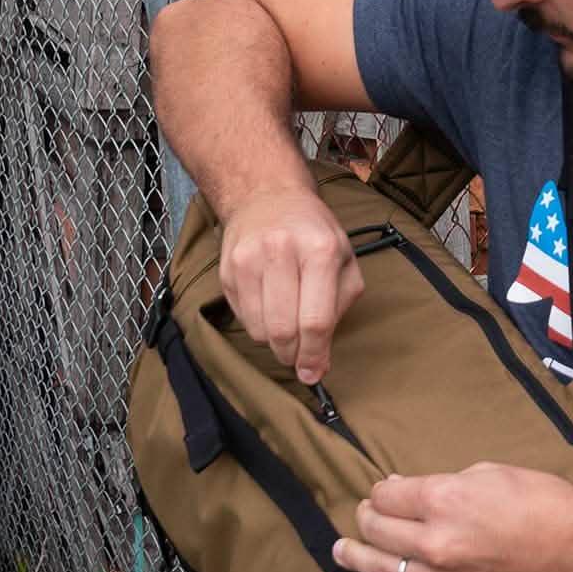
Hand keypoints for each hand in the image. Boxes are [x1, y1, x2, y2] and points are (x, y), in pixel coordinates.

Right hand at [218, 186, 363, 383]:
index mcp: (320, 251)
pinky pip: (242, 318)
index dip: (314, 355)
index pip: (315, 320)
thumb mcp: (345, 261)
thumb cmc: (315, 234)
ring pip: (259, 329)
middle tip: (300, 357)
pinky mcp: (227, 270)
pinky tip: (269, 308)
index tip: (314, 374)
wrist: (268, 197)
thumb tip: (320, 360)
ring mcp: (248, 260)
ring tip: (287, 328)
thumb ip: (339, 309)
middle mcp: (281, 252)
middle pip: (283, 330)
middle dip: (293, 354)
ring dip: (275, 343)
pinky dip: (258, 325)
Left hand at [333, 462, 572, 571]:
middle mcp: (436, 539)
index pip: (389, 494)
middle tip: (368, 512)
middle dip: (369, 516)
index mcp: (444, 498)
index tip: (388, 487)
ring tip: (341, 551)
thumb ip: (446, 481)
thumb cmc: (542, 500)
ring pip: (386, 570)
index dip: (384, 488)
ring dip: (358, 559)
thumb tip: (417, 490)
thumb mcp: (492, 472)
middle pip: (380, 529)